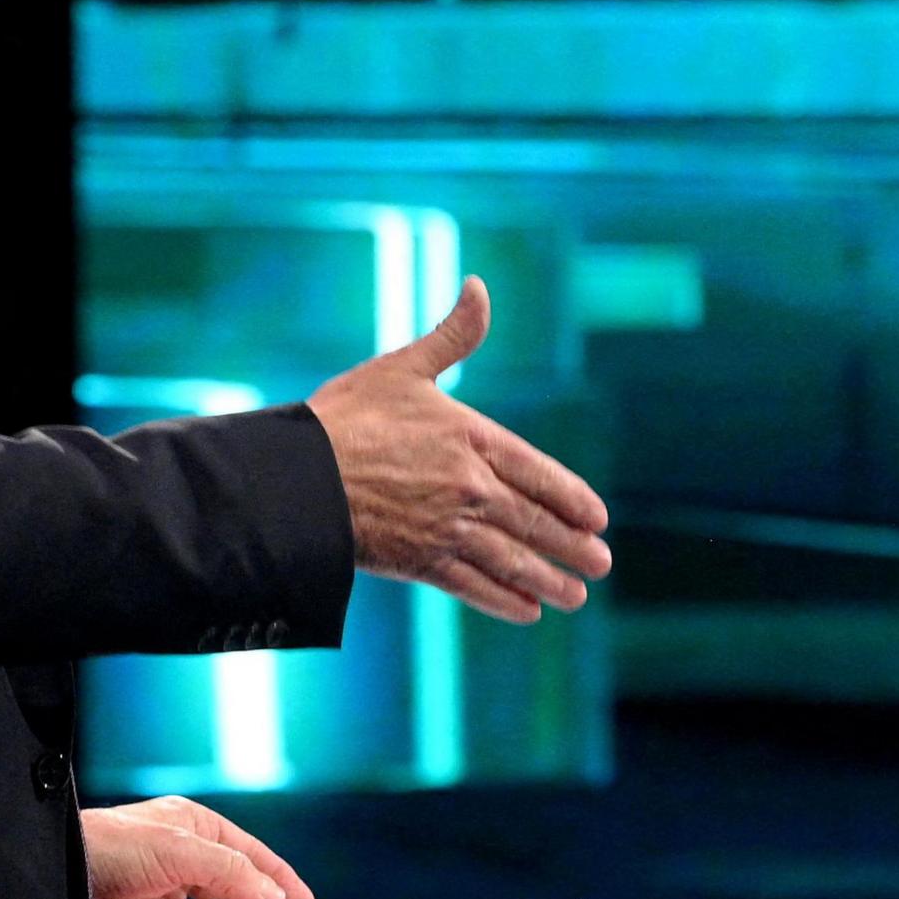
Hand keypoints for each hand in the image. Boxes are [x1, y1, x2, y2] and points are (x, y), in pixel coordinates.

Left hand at [82, 796, 317, 898]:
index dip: (278, 876)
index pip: (248, 851)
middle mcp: (179, 854)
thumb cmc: (109, 845)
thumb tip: (271, 894)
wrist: (60, 878)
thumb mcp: (179, 849)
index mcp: (192, 825)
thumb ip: (230, 872)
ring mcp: (161, 887)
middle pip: (233, 883)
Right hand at [305, 276, 613, 623]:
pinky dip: (504, 600)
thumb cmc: (346, 418)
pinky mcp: (420, 563)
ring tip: (576, 597)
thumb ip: (452, 335)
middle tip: (601, 564)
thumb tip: (479, 287)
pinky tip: (527, 612)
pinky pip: (474, 586)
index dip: (572, 498)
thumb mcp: (403, 367)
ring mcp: (448, 529)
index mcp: (473, 439)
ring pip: (512, 560)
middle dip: (572, 547)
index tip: (597, 519)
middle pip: (534, 522)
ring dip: (549, 580)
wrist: (297, 479)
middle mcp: (471, 489)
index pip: (539, 473)